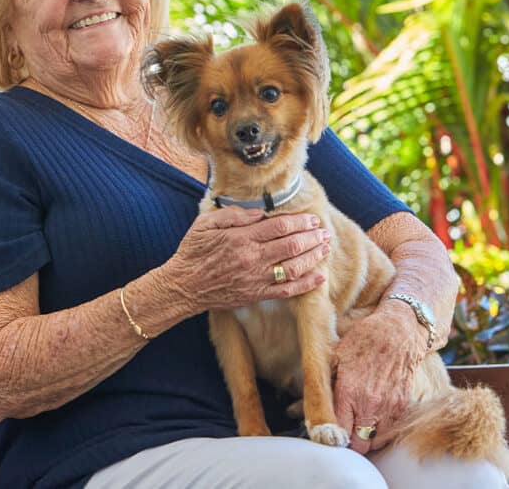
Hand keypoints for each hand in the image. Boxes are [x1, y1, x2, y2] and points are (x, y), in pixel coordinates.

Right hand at [163, 205, 329, 312]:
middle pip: (291, 245)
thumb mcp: (205, 224)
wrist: (183, 286)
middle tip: (323, 231)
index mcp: (240, 238)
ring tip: (325, 247)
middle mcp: (251, 258)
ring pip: (294, 267)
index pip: (279, 227)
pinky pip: (287, 291)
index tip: (311, 218)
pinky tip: (319, 277)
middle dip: (312, 236)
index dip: (299, 221)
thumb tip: (259, 213)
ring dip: (313, 256)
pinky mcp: (256, 294)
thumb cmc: (192, 252)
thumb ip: (233, 215)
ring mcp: (256, 278)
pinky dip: (306, 284)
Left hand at [332, 303, 423, 453]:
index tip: (329, 433)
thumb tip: (313, 406)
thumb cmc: (362, 341)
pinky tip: (372, 420)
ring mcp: (388, 407)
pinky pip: (390, 433)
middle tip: (343, 434)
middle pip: (358, 445)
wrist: (398, 332)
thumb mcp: (335, 357)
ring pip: (375, 443)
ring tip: (357, 427)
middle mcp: (369, 403)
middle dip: (349, 443)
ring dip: (365, 439)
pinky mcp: (402, 406)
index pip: (338, 431)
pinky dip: (381, 433)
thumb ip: (326, 384)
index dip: (333, 435)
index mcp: (348, 391)